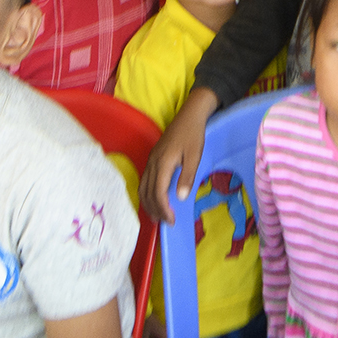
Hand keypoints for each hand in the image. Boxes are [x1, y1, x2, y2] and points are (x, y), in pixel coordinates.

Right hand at [139, 87, 218, 223]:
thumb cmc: (193, 134)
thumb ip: (187, 176)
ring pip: (143, 187)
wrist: (189, 114)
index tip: (171, 220)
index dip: (163, 209)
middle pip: (147, 193)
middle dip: (155, 210)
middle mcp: (152, 163)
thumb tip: (180, 198)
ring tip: (158, 216)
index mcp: (162, 163)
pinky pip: (144, 180)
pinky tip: (155, 199)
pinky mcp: (153, 158)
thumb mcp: (195, 156)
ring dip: (148, 204)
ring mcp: (151, 160)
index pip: (157, 193)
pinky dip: (147, 194)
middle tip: (165, 222)